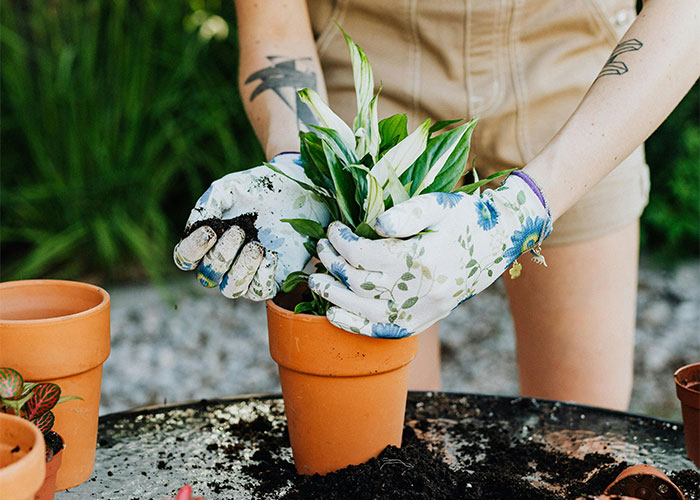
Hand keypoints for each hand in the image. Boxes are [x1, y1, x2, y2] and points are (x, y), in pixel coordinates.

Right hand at [173, 153, 328, 299]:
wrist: (294, 189)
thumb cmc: (257, 189)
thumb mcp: (229, 189)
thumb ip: (208, 204)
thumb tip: (195, 225)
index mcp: (206, 242)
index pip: (185, 258)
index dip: (193, 250)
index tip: (209, 231)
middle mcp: (223, 263)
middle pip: (208, 276)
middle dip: (222, 255)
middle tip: (239, 231)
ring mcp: (247, 273)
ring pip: (232, 290)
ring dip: (242, 269)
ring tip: (256, 246)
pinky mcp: (272, 278)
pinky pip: (261, 292)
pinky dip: (264, 276)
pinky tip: (271, 254)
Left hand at [308, 172, 551, 336]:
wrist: (499, 241)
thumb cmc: (465, 218)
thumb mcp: (438, 204)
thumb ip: (405, 213)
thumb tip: (373, 226)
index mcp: (421, 258)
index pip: (364, 254)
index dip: (341, 241)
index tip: (333, 228)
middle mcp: (421, 290)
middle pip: (359, 282)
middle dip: (332, 265)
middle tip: (320, 249)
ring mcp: (424, 310)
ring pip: (366, 310)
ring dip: (334, 296)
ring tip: (315, 281)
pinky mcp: (425, 320)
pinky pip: (385, 330)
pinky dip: (356, 326)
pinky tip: (334, 316)